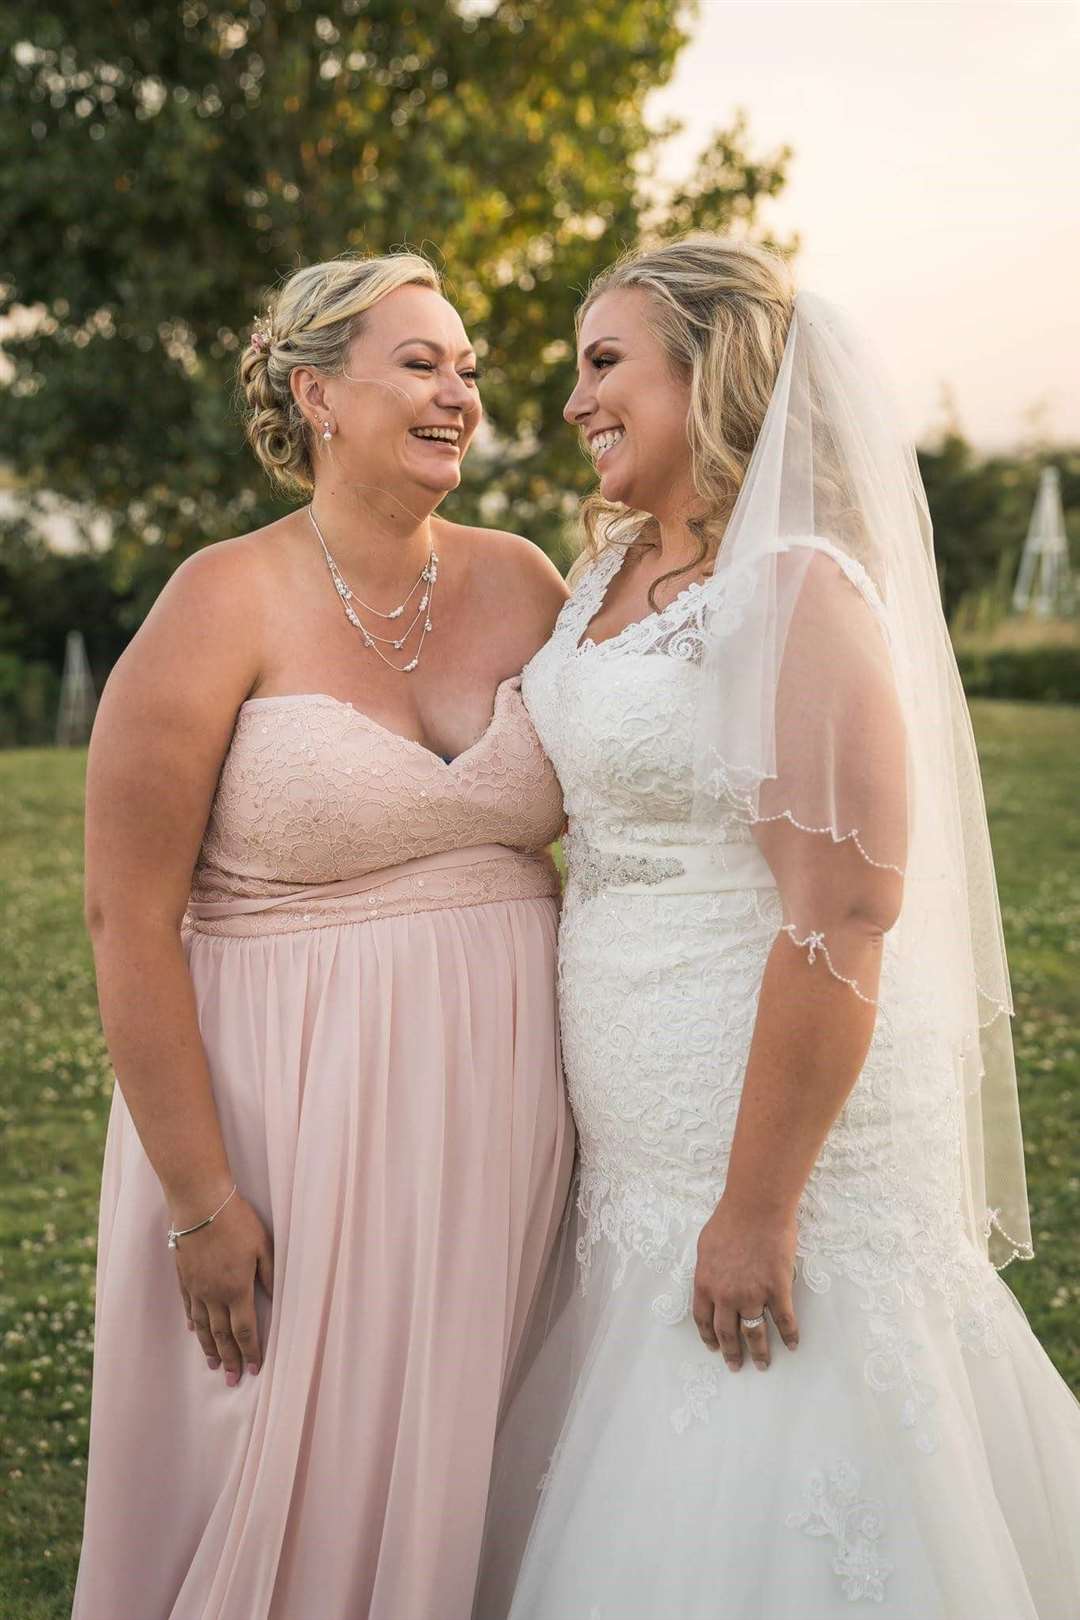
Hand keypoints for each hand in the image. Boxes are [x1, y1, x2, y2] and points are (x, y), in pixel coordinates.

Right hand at [173, 1190, 273, 1384]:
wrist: (199, 1203)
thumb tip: (277, 1298)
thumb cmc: (237, 1221)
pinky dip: (193, 1323)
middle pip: (222, 1335)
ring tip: (214, 1366)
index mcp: (237, 1289)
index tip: (254, 1369)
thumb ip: (270, 1274)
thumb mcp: (263, 1245)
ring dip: (210, 1348)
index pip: (245, 1330)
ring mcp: (196, 1288)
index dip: (250, 1352)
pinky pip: (189, 1307)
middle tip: (233, 1380)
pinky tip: (195, 1332)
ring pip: (203, 1327)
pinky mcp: (184, 1277)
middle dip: (230, 1360)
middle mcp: (214, 1295)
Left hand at [692, 1198, 798, 1371]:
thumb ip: (708, 1269)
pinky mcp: (777, 1290)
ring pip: (754, 1333)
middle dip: (731, 1353)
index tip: (714, 1348)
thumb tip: (711, 1282)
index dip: (709, 1337)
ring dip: (759, 1352)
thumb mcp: (706, 1246)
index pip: (704, 1319)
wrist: (756, 1208)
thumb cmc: (729, 1220)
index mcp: (706, 1284)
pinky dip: (789, 1335)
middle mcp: (727, 1295)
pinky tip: (792, 1345)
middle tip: (735, 1366)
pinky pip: (784, 1320)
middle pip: (727, 1333)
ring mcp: (753, 1295)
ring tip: (762, 1365)